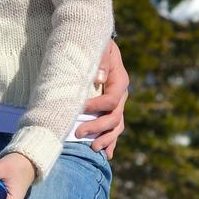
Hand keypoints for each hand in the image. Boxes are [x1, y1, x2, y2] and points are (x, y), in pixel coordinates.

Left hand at [74, 37, 127, 159]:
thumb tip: (99, 79)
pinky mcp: (111, 110)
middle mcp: (121, 95)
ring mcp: (117, 104)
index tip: (79, 108)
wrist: (99, 45)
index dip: (96, 107)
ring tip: (92, 148)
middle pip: (114, 118)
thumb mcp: (100, 47)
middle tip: (78, 133)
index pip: (111, 100)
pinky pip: (114, 128)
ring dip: (105, 139)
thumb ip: (100, 62)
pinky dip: (111, 141)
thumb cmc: (96, 45)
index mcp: (120, 81)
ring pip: (116, 127)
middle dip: (97, 128)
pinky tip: (107, 154)